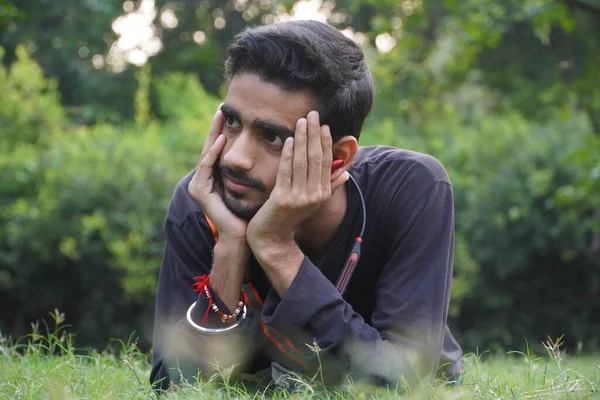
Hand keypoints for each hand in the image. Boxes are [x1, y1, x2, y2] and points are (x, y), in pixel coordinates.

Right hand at [188, 107, 247, 241]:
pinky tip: (220, 140)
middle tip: (221, 108)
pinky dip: (213, 153)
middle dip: (216, 128)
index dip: (224, 131)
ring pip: (206, 154)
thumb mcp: (253, 183)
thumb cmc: (252, 211)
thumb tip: (271, 146)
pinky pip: (206, 167)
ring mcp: (199, 185)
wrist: (244, 235)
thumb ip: (252, 167)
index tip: (232, 113)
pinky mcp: (199, 191)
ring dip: (213, 135)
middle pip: (210, 148)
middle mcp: (204, 180)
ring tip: (219, 117)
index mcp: (215, 177)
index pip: (220, 149)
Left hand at [246, 111, 348, 253]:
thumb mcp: (313, 201)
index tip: (323, 124)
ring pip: (302, 162)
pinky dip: (288, 154)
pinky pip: (286, 171)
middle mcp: (314, 194)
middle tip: (312, 114)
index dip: (325, 142)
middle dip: (314, 134)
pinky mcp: (283, 198)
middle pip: (316, 158)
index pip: (326, 162)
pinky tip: (289, 140)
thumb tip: (346, 173)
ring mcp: (299, 197)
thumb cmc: (290, 216)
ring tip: (301, 121)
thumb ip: (329, 186)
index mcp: (323, 193)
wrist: (272, 238)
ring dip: (302, 139)